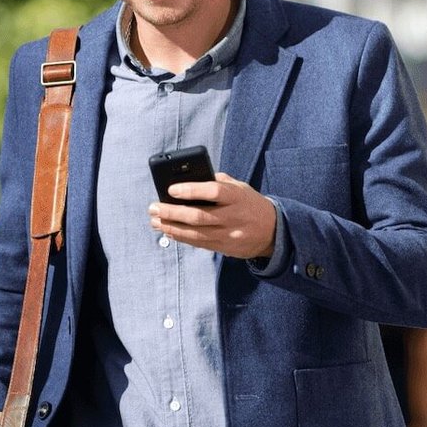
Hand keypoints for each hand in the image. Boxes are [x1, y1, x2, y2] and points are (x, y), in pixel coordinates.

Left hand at [148, 172, 276, 258]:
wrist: (273, 231)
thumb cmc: (249, 203)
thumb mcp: (239, 187)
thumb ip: (217, 181)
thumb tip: (188, 178)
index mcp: (237, 197)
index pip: (213, 191)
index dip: (190, 190)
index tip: (170, 189)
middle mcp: (233, 217)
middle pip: (198, 216)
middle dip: (172, 212)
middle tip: (153, 208)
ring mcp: (229, 235)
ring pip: (195, 234)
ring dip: (171, 228)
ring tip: (155, 221)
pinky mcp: (225, 248)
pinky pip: (199, 244)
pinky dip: (181, 238)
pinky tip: (168, 232)